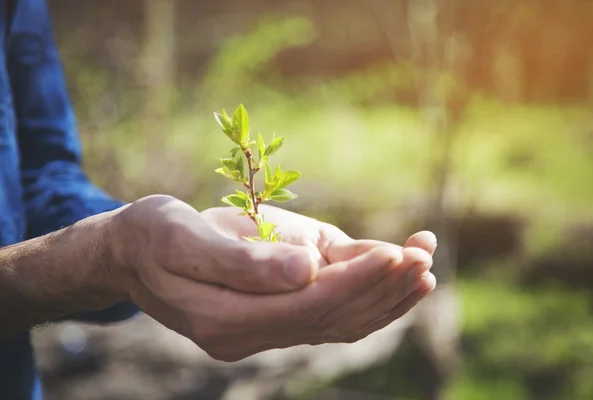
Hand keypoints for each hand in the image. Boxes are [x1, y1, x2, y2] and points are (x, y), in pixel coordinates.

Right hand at [108, 195, 436, 360]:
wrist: (129, 256)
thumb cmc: (153, 234)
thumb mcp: (184, 235)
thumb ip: (242, 260)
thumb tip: (307, 269)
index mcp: (224, 317)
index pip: (308, 306)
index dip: (357, 281)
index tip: (399, 253)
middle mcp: (246, 336)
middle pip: (330, 319)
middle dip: (381, 289)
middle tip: (425, 255)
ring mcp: (258, 334)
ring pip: (334, 324)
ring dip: (382, 298)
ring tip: (423, 267)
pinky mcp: (268, 320)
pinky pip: (324, 318)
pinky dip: (362, 300)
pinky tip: (390, 280)